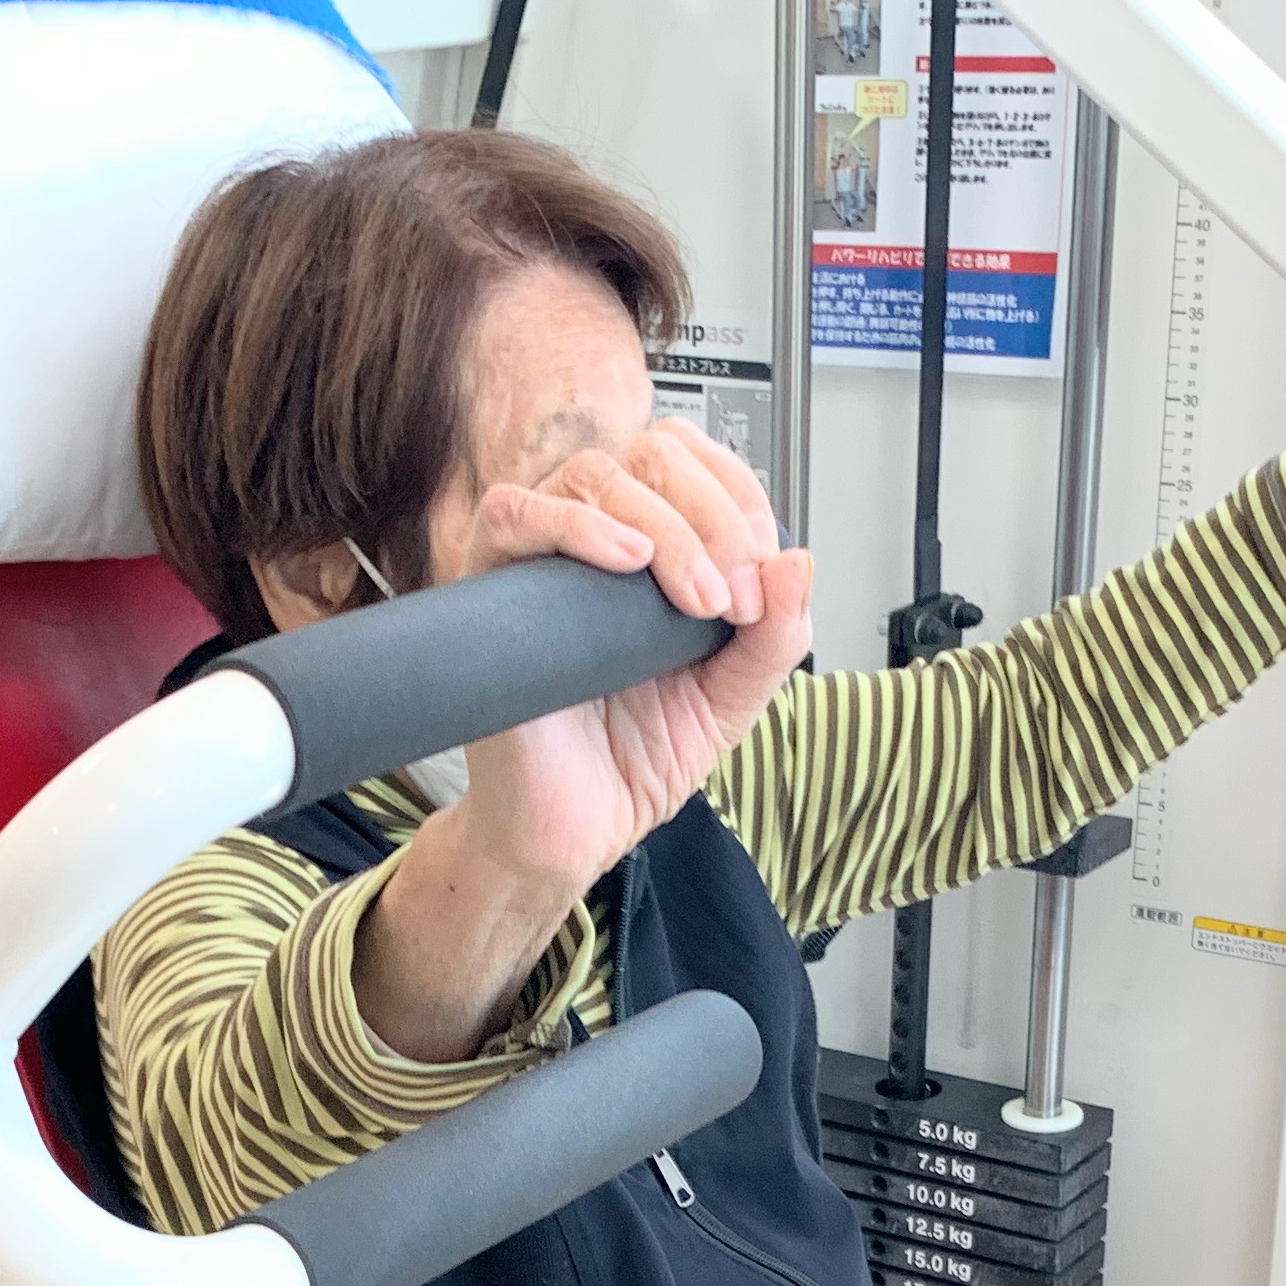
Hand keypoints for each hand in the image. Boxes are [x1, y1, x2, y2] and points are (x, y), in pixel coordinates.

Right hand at [361, 419, 814, 1061]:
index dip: (740, 495)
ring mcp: (539, 557)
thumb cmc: (633, 761)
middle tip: (732, 598)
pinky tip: (625, 561)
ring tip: (694, 600)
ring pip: (594, 473)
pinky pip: (513, 513)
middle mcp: (594, 537)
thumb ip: (773, 638)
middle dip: (714, 515)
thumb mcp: (730, 700)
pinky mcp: (487, 587)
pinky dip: (575, 524)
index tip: (764, 570)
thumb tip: (797, 557)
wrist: (569, 832)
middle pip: (653, 454)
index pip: (695, 460)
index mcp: (653, 547)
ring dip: (666, 526)